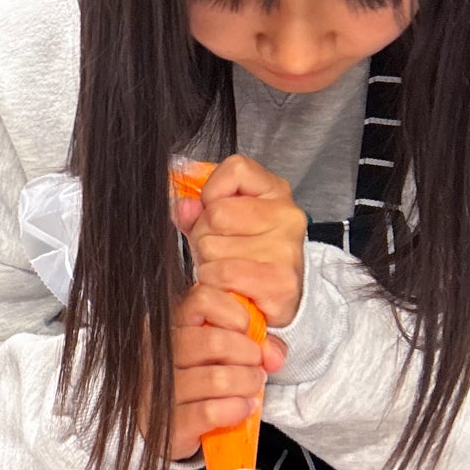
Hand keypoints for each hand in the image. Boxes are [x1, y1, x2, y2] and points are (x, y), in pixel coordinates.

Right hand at [154, 283, 288, 460]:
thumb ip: (252, 343)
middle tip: (256, 366)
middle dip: (249, 356)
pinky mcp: (169, 422)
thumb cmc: (202, 382)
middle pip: (214, 341)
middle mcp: (159, 353)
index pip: (201, 299)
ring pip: (216, 379)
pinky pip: (210, 411)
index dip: (234, 314)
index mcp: (171, 325)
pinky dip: (235, 409)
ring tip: (252, 388)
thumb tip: (273, 354)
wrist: (175, 428)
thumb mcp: (224, 353)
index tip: (246, 330)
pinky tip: (241, 408)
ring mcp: (160, 388)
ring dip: (246, 384)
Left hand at [178, 153, 306, 329]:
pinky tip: (229, 286)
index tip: (215, 209)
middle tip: (220, 251)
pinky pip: (224, 274)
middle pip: (216, 213)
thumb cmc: (243, 256)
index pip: (236, 169)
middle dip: (204, 236)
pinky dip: (215, 283)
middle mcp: (288, 216)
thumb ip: (194, 210)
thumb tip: (182, 206)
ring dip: (208, 264)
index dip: (213, 191)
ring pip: (213, 247)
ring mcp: (287, 249)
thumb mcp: (217, 225)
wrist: (271, 300)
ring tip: (225, 270)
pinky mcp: (281, 282)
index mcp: (275, 192)